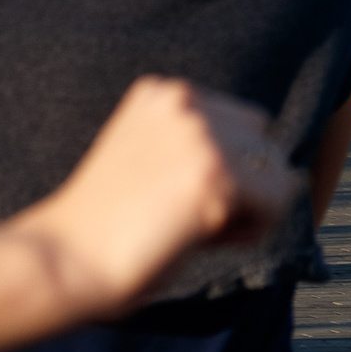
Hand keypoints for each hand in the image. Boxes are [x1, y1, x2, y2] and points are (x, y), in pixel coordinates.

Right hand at [15, 78, 302, 313]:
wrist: (62, 259)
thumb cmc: (101, 229)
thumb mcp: (149, 162)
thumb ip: (198, 151)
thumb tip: (288, 177)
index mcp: (161, 92)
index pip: (239, 123)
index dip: (225, 168)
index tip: (182, 201)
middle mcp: (183, 100)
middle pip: (264, 141)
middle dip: (244, 185)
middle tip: (193, 221)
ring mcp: (200, 134)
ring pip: (275, 171)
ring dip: (249, 209)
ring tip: (198, 231)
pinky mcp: (215, 174)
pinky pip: (276, 203)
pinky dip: (252, 231)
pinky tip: (205, 240)